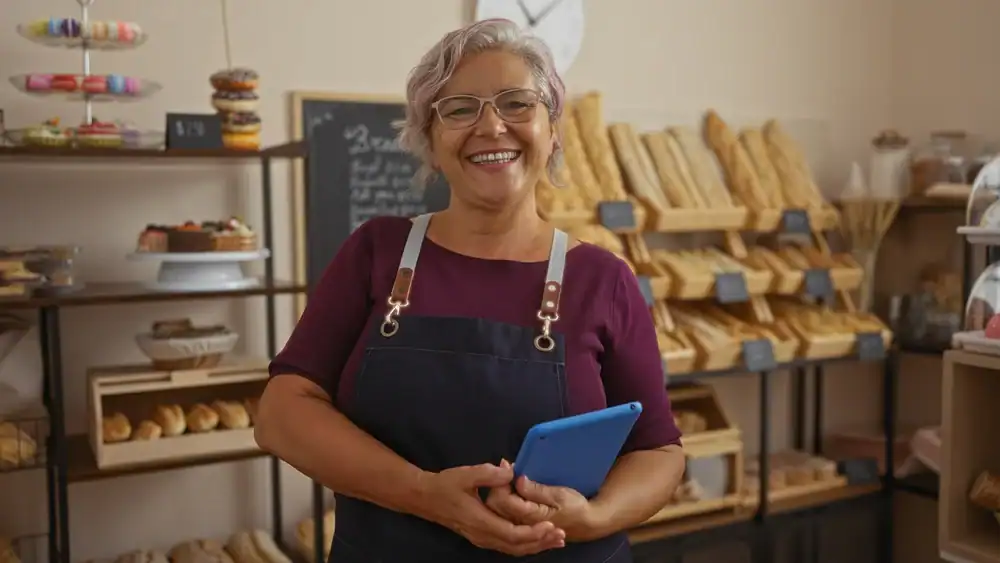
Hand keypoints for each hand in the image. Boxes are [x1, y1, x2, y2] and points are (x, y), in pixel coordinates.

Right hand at [417, 463, 565, 555]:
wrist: (425, 498)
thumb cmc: (446, 485)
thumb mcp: (467, 474)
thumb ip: (490, 474)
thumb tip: (511, 472)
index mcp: (481, 522)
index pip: (513, 534)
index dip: (534, 532)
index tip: (552, 526)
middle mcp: (483, 536)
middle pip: (517, 546)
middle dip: (541, 542)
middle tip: (562, 536)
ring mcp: (481, 539)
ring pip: (513, 549)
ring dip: (535, 546)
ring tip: (555, 540)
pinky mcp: (481, 537)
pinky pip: (507, 546)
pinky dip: (525, 544)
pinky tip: (536, 539)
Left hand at [486, 461, 598, 541]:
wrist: (585, 523)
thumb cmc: (575, 508)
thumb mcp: (559, 495)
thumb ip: (536, 490)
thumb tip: (518, 480)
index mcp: (529, 517)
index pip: (503, 500)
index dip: (501, 480)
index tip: (506, 464)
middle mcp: (520, 524)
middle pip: (495, 506)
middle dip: (497, 485)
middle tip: (507, 469)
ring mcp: (520, 526)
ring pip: (497, 510)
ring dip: (499, 491)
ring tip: (510, 476)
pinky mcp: (521, 525)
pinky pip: (504, 513)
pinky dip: (504, 498)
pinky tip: (511, 488)